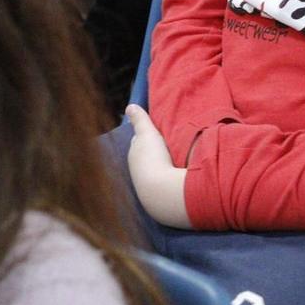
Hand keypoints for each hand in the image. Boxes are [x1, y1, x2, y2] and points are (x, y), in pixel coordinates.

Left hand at [123, 104, 191, 227]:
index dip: (146, 137)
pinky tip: (176, 178)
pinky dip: (167, 179)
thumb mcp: (147, 133)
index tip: (156, 133)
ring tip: (174, 162)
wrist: (161, 191)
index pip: (138, 142)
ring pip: (154, 171)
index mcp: (134, 154)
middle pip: (146, 157)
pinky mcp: (157, 197)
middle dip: (153, 153)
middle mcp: (136, 170)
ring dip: (162, 167)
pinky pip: (163, 183)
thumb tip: (129, 107)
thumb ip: (139, 120)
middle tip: (167, 148)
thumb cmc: (153, 158)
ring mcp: (145, 185)